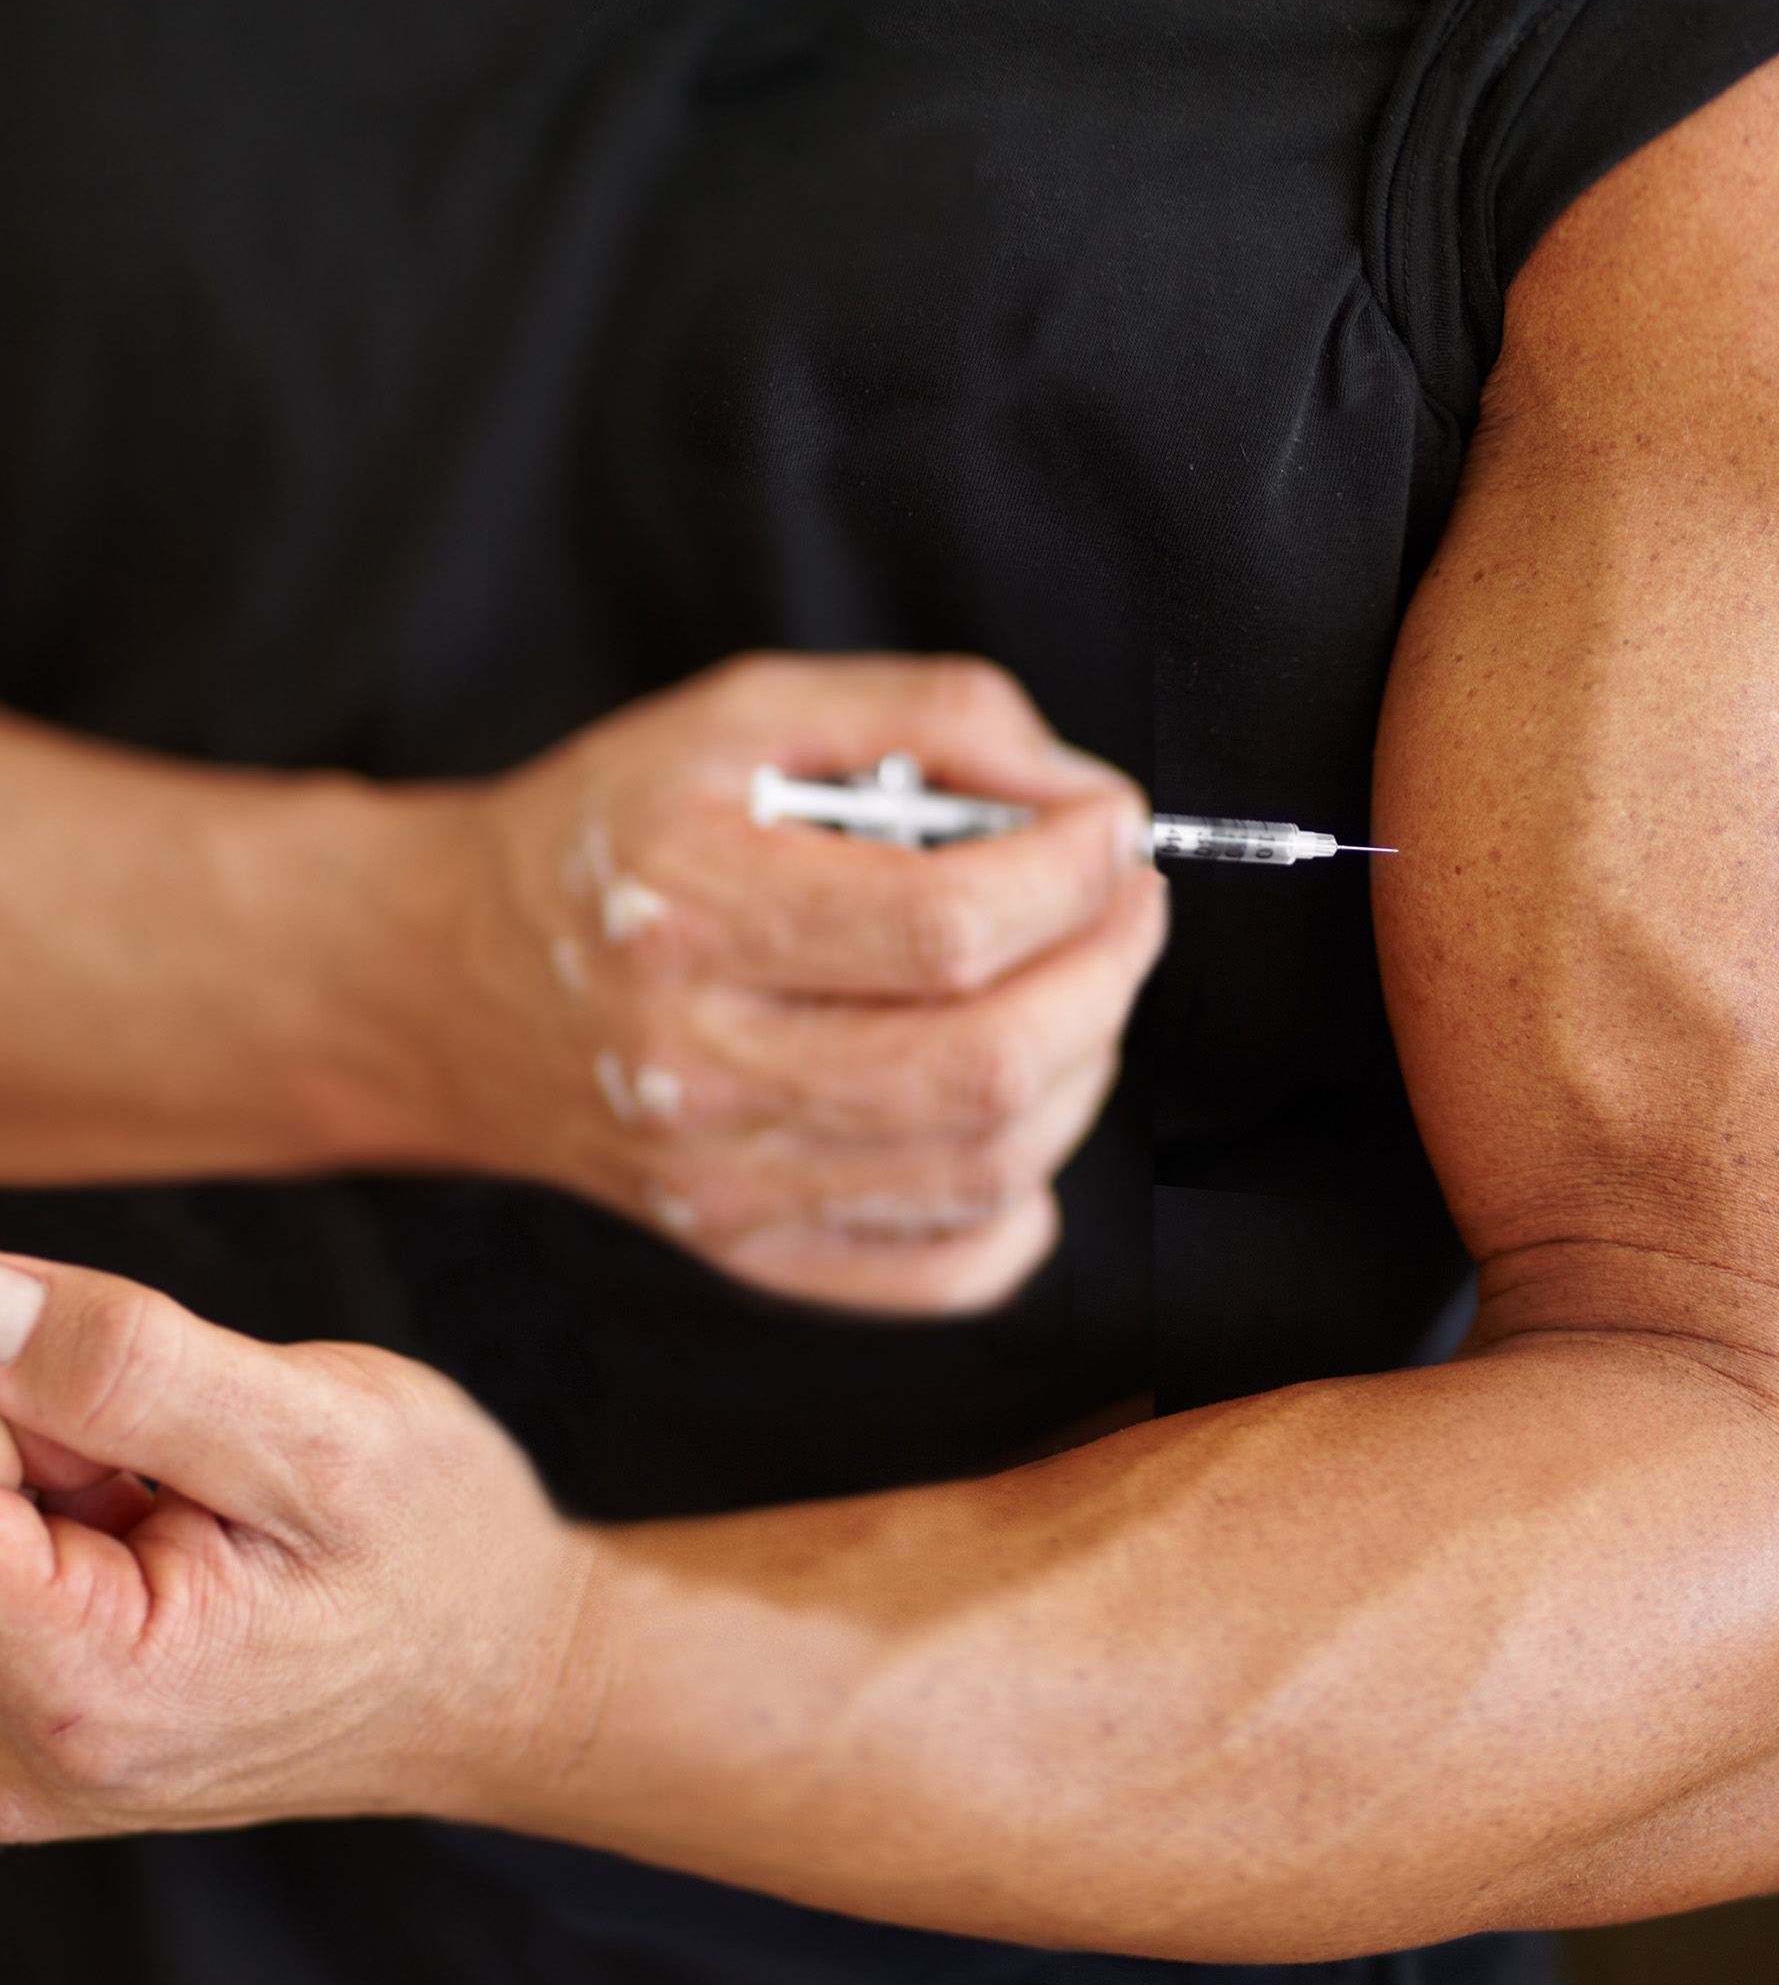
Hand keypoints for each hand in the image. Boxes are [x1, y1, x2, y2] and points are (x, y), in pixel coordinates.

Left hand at [0, 1259, 594, 1843]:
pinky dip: (38, 1516)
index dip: (13, 1379)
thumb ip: (129, 1366)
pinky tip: (142, 1529)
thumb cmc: (441, 1556)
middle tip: (170, 1452)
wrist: (501, 1679)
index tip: (138, 1378)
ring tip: (174, 1497)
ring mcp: (3, 1766)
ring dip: (33, 1471)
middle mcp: (7, 1764)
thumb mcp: (322, 1430)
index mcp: (85, 1691)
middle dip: (28, 1429)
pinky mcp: (4, 1745)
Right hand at [360, 656, 1164, 1313]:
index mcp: (688, 910)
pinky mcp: (747, 1249)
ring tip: (1076, 982)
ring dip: (1087, 1065)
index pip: (944, 927)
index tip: (1110, 827)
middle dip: (1108, 970)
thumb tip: (1080, 794)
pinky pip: (945, 1271)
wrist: (446, 981)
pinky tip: (1015, 1109)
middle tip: (1127, 902)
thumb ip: (926, 716)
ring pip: (990, 1167)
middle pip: (986, 1065)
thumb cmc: (611, 833)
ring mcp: (723, 1180)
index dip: (1072, 874)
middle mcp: (699, 1066)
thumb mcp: (746, 713)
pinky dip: (1026, 1201)